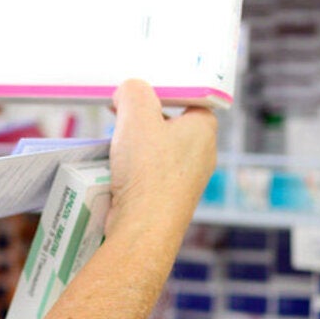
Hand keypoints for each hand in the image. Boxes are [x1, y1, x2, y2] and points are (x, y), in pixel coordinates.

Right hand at [106, 80, 217, 230]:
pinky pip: (151, 173)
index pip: (187, 97)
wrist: (143, 228)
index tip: (137, 92)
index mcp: (204, 129)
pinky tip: (117, 170)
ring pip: (158, 149)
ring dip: (135, 144)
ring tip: (115, 145)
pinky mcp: (170, 198)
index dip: (161, 90)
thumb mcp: (136, 115)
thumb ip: (133, 91)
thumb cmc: (147, 171)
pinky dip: (134, 168)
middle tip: (119, 115)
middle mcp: (202, 153)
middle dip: (142, 118)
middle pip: (169, 122)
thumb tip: (127, 93)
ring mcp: (187, 179)